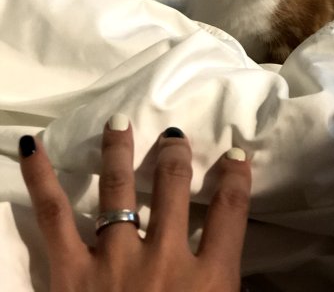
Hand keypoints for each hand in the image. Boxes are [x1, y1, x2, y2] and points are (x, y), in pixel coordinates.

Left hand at [19, 118, 250, 291]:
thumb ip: (226, 291)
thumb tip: (232, 266)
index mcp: (209, 283)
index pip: (231, 213)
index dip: (237, 179)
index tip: (236, 155)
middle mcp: (165, 261)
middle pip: (175, 189)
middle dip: (176, 156)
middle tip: (173, 137)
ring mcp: (115, 262)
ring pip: (120, 189)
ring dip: (121, 151)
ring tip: (120, 123)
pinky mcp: (70, 272)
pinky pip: (54, 215)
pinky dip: (41, 178)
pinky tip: (32, 147)